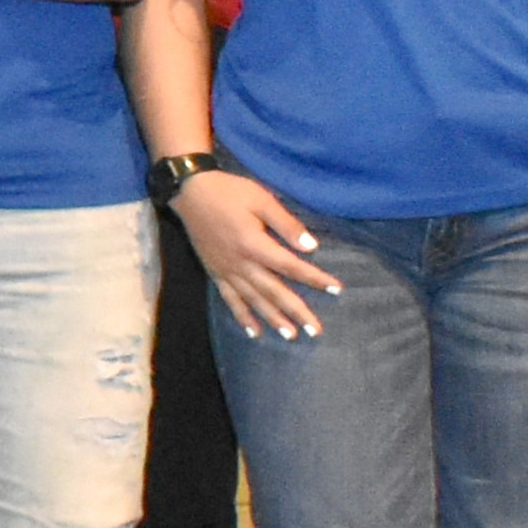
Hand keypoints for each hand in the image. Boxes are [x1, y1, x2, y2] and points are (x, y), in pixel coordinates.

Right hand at [172, 169, 338, 337]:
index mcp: (254, 245)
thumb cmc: (229, 192)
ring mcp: (227, 271)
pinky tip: (253, 332)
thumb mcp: (261, 199)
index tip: (337, 290)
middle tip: (316, 331)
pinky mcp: (215, 273)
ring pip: (253, 300)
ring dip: (273, 319)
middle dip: (297, 311)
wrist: (190, 193)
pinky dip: (242, 317)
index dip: (315, 279)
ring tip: (290, 335)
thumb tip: (312, 248)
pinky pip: (230, 300)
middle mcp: (241, 264)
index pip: (291, 267)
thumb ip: (286, 224)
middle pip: (274, 291)